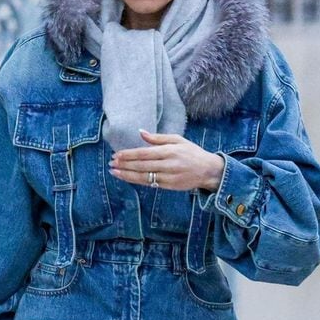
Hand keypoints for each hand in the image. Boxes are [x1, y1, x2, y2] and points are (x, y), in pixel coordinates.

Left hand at [109, 129, 223, 191]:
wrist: (208, 171)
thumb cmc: (192, 153)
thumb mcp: (178, 140)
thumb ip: (158, 138)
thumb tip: (140, 132)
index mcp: (169, 151)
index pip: (144, 153)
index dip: (129, 155)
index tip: (116, 154)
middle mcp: (168, 164)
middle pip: (141, 165)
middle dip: (124, 165)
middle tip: (111, 163)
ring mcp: (168, 177)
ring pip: (143, 177)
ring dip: (126, 175)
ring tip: (114, 172)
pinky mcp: (169, 186)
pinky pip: (149, 183)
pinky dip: (136, 180)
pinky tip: (126, 177)